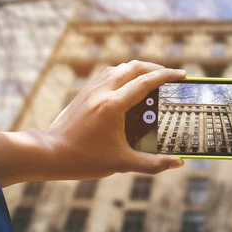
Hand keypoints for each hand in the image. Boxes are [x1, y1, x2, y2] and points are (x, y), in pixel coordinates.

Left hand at [44, 61, 185, 179]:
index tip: (182, 75)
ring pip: (120, 68)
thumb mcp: (122, 164)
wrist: (48, 154)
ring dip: (138, 69)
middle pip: (134, 67)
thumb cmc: (84, 159)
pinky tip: (129, 87)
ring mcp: (91, 90)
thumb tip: (178, 164)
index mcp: (113, 105)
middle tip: (169, 77)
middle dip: (155, 68)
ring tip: (152, 80)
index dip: (166, 76)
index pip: (145, 82)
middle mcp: (102, 92)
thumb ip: (153, 164)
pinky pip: (108, 74)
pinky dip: (124, 74)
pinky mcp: (84, 93)